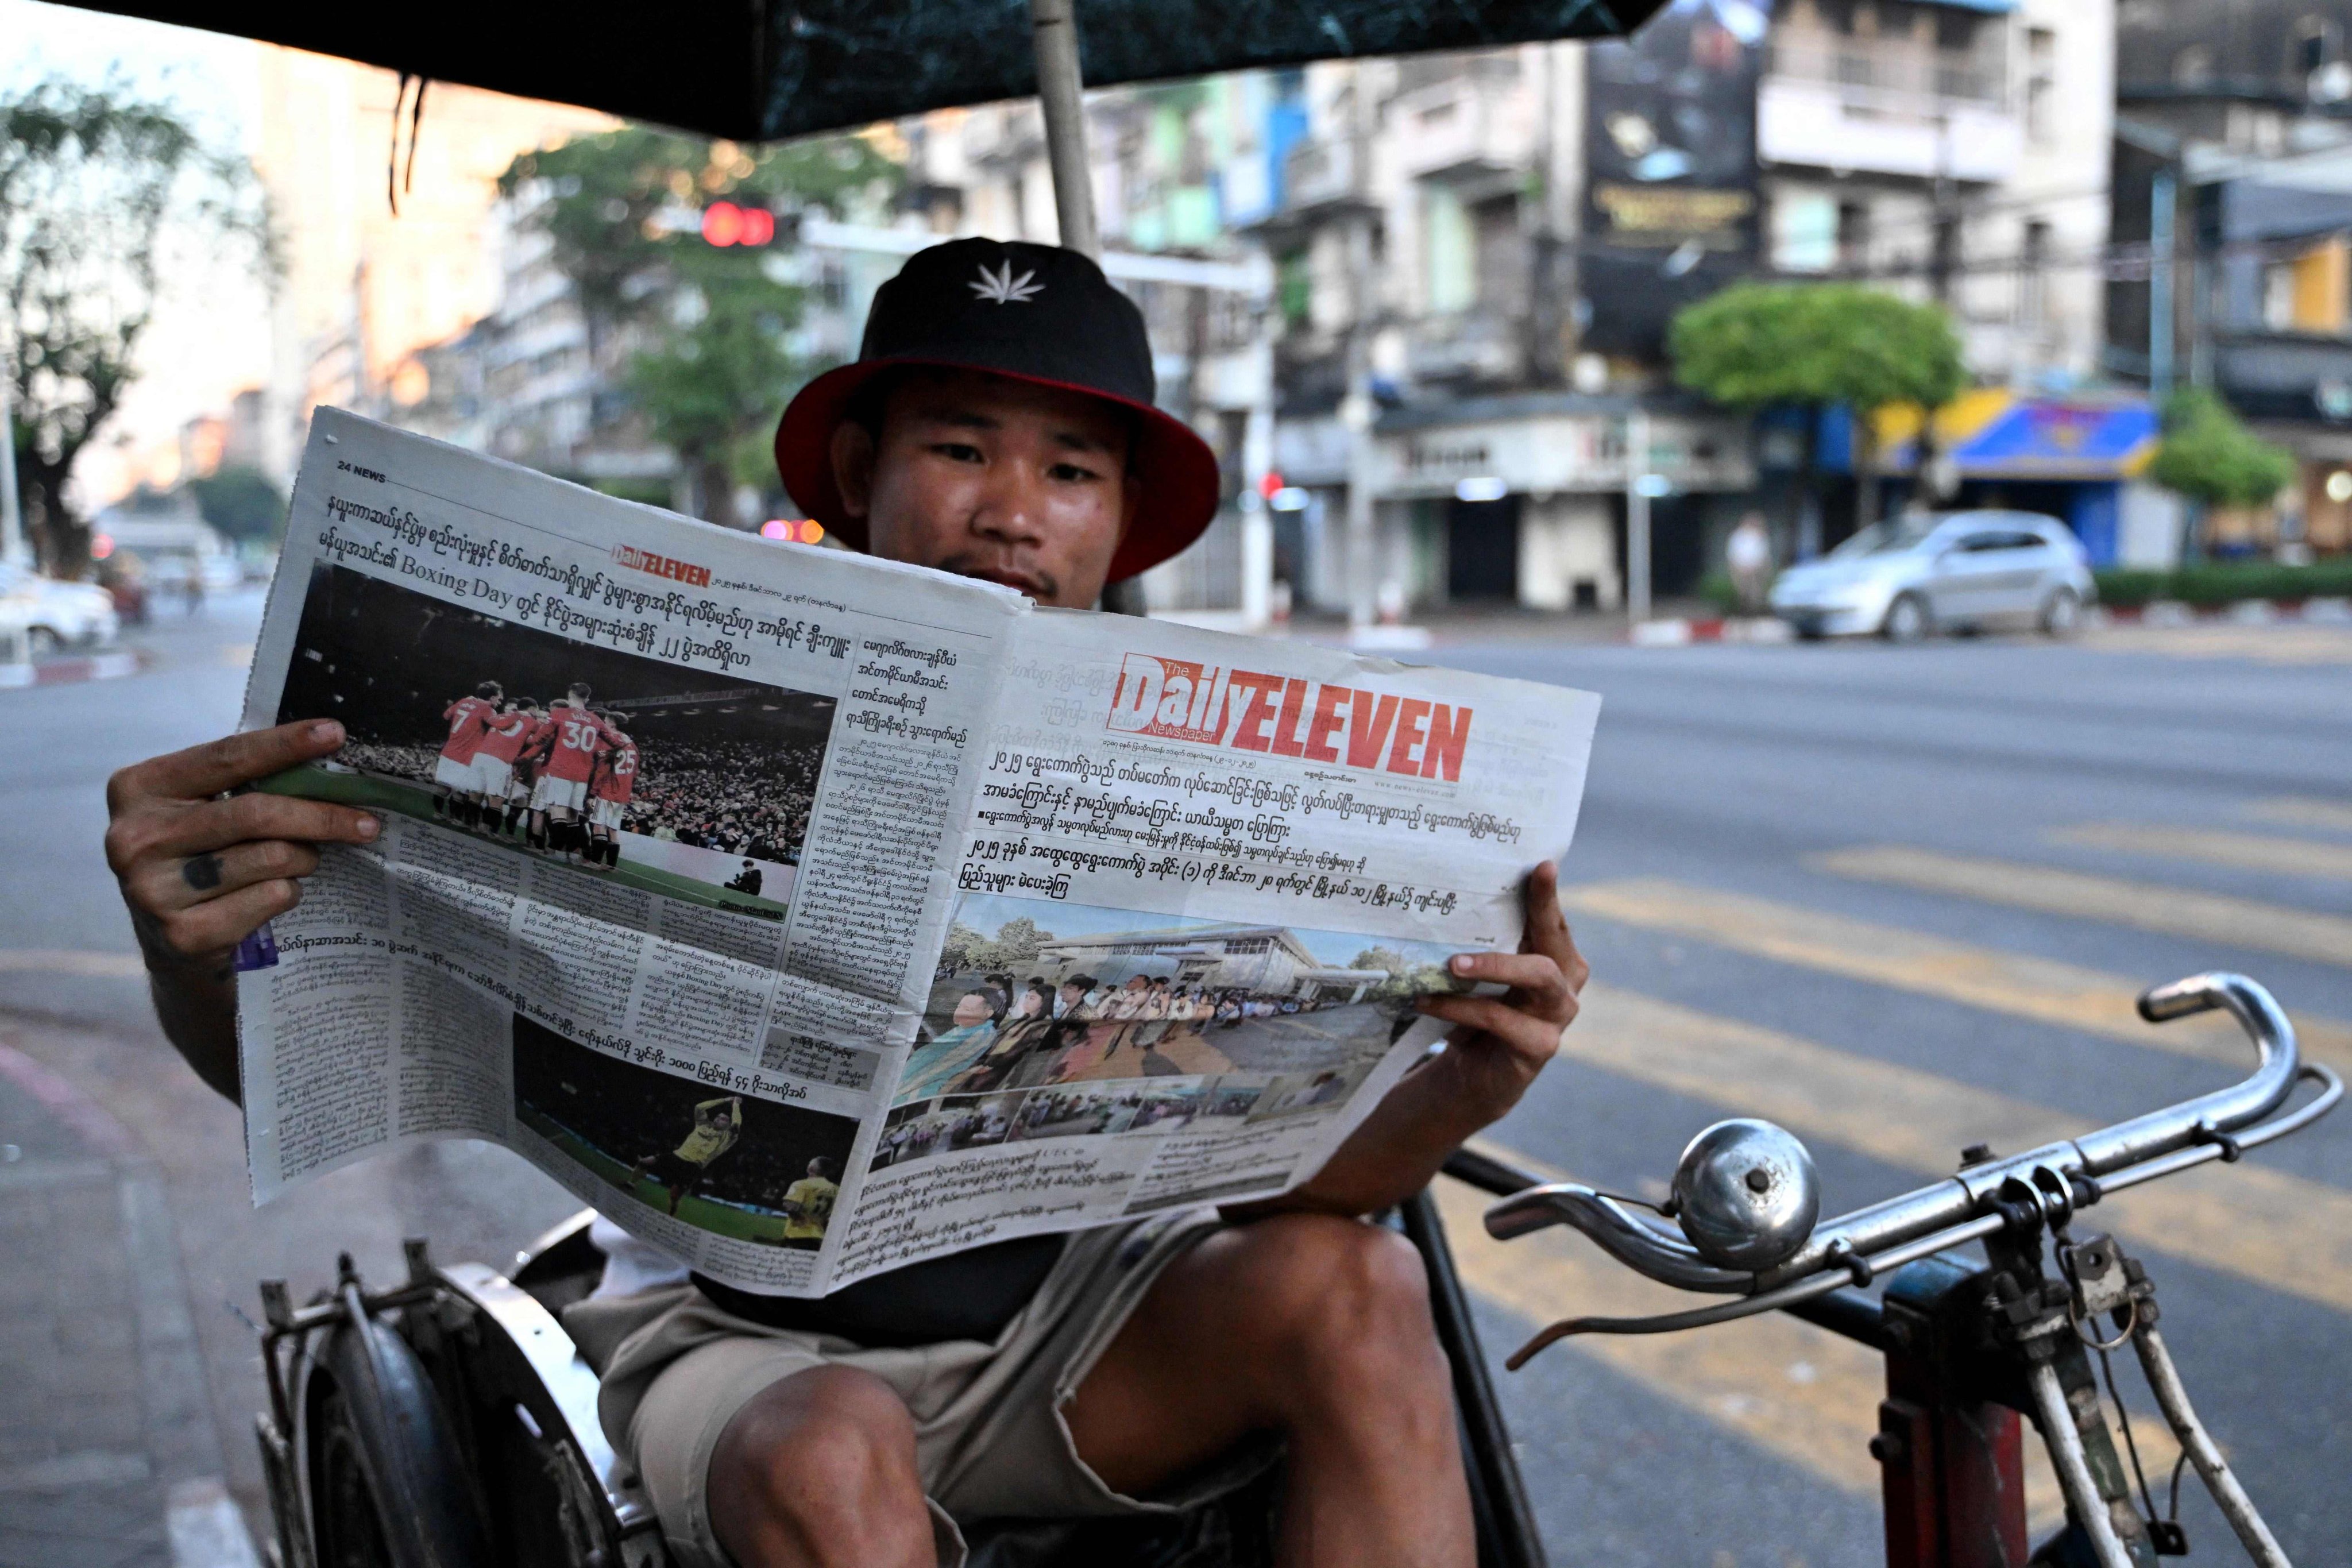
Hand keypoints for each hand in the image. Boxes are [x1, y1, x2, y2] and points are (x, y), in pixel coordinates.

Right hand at [105, 720, 380, 975]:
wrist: (170, 940)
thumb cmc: (197, 855)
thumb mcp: (200, 807)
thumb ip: (243, 781)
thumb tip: (327, 758)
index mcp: (138, 789)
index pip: (226, 756)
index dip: (285, 744)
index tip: (336, 733)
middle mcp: (134, 838)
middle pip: (256, 813)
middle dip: (321, 815)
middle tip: (367, 822)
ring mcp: (153, 890)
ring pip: (271, 857)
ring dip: (305, 857)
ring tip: (305, 860)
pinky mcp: (184, 933)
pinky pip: (270, 898)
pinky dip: (288, 892)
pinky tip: (274, 894)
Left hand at [1416, 860, 1588, 1120]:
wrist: (1474, 1076)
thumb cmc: (1479, 1011)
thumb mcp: (1482, 975)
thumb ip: (1484, 944)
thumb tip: (1447, 898)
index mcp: (1556, 958)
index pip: (1553, 920)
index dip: (1548, 894)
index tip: (1542, 864)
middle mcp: (1566, 984)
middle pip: (1556, 943)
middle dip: (1540, 911)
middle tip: (1516, 892)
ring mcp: (1558, 1017)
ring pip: (1539, 977)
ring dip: (1493, 965)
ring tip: (1452, 962)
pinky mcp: (1540, 1047)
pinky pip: (1499, 1018)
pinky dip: (1460, 1007)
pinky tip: (1427, 1000)